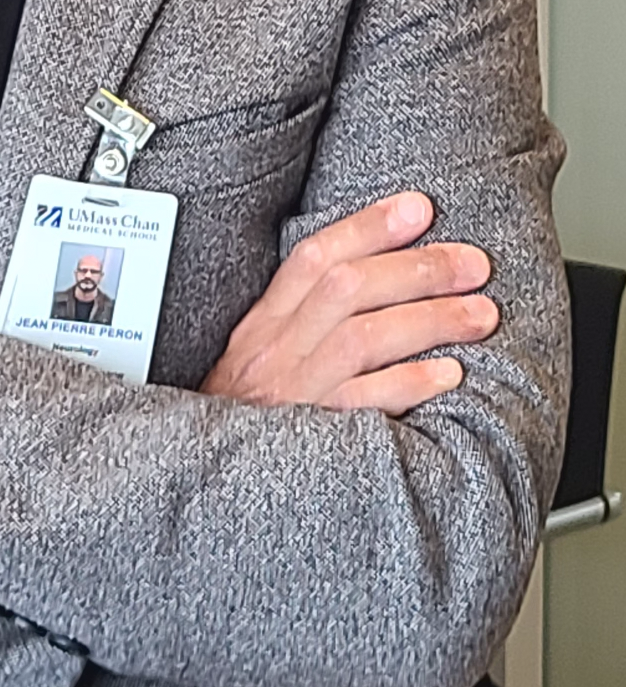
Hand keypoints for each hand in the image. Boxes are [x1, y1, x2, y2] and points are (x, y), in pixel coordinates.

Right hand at [200, 189, 496, 413]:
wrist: (206, 478)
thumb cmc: (247, 418)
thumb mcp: (258, 356)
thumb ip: (304, 318)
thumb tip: (375, 274)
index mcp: (264, 324)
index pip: (314, 257)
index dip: (368, 227)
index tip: (419, 208)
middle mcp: (276, 350)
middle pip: (347, 288)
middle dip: (417, 268)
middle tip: (472, 264)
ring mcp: (294, 391)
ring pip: (363, 337)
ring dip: (430, 319)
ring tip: (480, 314)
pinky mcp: (314, 435)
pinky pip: (365, 402)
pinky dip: (410, 382)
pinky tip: (450, 374)